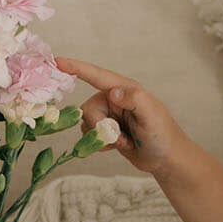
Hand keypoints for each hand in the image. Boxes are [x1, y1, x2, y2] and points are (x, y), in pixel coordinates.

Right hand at [51, 55, 185, 176]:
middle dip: (101, 126)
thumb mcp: (152, 115)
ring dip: (103, 138)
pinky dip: (102, 145)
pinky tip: (120, 146)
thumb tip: (113, 92)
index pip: (96, 75)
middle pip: (88, 109)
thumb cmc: (163, 135)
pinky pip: (89, 136)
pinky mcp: (106, 131)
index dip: (76, 68)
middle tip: (122, 136)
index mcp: (124, 89)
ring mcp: (109, 116)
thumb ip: (134, 100)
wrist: (166, 159)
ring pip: (86, 124)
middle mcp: (113, 99)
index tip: (57, 62)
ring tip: (125, 141)